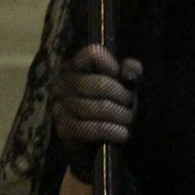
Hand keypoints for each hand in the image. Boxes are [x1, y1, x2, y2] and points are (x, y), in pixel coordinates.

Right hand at [51, 45, 142, 180]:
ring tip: (131, 121)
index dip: (113, 66)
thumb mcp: (124, 84)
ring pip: (96, 107)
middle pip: (100, 84)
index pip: (92, 54)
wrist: (97, 140)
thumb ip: (130, 71)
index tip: (126, 81)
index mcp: (77, 66)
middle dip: (123, 97)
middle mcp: (64, 83)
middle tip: (134, 107)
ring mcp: (60, 106)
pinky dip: (110, 131)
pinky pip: (87, 128)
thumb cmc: (113, 104)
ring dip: (120, 116)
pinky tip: (123, 134)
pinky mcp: (62, 129)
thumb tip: (129, 74)